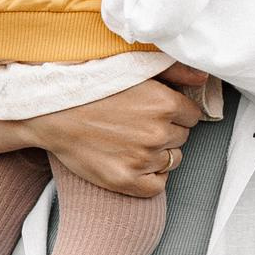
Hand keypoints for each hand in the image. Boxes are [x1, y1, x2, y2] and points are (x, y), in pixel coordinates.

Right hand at [24, 74, 205, 196]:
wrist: (49, 113)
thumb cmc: (90, 86)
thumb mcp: (133, 68)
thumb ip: (174, 72)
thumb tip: (205, 79)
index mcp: (164, 103)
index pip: (192, 115)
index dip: (175, 112)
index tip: (156, 110)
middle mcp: (158, 133)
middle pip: (182, 138)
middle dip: (167, 131)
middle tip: (139, 124)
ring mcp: (142, 159)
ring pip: (171, 161)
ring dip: (159, 153)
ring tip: (132, 141)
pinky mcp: (126, 181)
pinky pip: (157, 186)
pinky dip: (150, 177)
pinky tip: (134, 162)